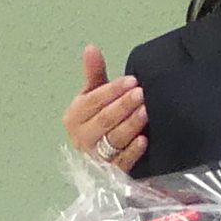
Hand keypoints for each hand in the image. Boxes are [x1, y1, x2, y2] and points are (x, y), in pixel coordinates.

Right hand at [67, 44, 147, 169]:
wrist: (99, 155)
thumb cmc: (97, 120)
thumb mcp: (93, 96)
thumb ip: (94, 74)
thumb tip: (91, 47)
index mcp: (74, 117)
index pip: (92, 102)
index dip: (111, 91)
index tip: (131, 81)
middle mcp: (81, 138)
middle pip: (103, 121)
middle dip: (123, 106)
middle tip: (141, 93)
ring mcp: (95, 157)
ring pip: (113, 140)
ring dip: (130, 125)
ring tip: (146, 111)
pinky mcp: (111, 173)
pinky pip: (122, 162)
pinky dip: (133, 151)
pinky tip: (144, 140)